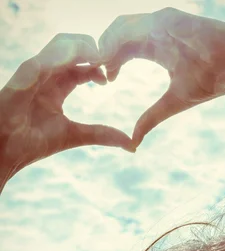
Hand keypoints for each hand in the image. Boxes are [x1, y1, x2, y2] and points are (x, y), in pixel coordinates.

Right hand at [0, 34, 134, 176]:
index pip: (81, 67)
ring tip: (100, 55)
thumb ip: (102, 135)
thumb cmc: (33, 142)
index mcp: (57, 86)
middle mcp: (46, 74)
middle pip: (73, 47)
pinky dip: (66, 55)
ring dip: (83, 47)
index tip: (110, 77)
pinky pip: (47, 57)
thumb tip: (132, 144)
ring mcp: (35, 72)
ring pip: (61, 45)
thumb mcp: (75, 136)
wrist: (7, 151)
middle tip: (110, 59)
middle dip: (93, 49)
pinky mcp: (26, 74)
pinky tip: (81, 60)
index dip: (98, 67)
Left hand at [99, 8, 224, 148]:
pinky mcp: (168, 21)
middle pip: (116, 34)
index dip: (109, 62)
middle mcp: (157, 29)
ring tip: (98, 69)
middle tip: (92, 74)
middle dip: (102, 52)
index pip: (123, 48)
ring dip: (106, 47)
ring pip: (121, 28)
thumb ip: (152, 116)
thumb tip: (133, 140)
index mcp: (157, 46)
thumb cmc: (215, 81)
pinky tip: (110, 60)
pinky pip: (135, 28)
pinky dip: (118, 42)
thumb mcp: (175, 101)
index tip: (102, 81)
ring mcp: (162, 22)